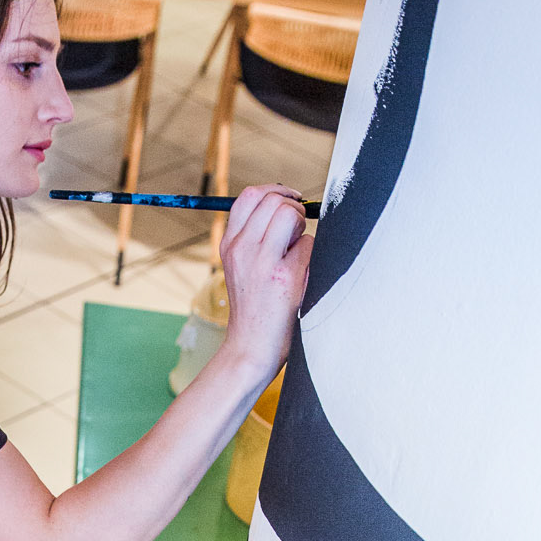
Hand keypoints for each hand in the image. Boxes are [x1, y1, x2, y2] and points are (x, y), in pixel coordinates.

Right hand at [218, 183, 311, 387]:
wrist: (250, 348)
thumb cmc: (253, 309)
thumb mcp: (241, 267)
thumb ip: (255, 237)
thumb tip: (288, 206)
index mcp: (229, 244)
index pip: (251, 196)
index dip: (276, 191)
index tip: (290, 201)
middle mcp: (242, 249)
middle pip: (273, 200)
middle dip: (293, 207)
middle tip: (297, 232)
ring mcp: (262, 262)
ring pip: (291, 215)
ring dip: (302, 227)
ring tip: (297, 252)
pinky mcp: (285, 277)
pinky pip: (308, 244)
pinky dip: (311, 255)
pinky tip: (302, 275)